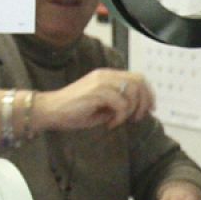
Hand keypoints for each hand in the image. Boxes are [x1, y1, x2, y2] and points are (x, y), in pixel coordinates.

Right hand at [33, 69, 153, 131]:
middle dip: (144, 101)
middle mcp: (106, 75)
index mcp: (107, 76)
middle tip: (138, 118)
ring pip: (132, 92)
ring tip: (119, 121)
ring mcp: (101, 82)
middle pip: (139, 81)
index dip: (148, 93)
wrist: (50, 110)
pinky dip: (120, 117)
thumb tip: (135, 111)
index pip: (137, 77)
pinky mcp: (97, 92)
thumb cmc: (72, 111)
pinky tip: (109, 124)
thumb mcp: (100, 107)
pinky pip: (121, 104)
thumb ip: (117, 104)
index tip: (150, 109)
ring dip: (131, 110)